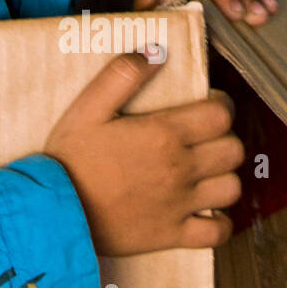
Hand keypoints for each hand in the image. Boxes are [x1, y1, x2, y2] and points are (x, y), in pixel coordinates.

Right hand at [44, 52, 243, 255]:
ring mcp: (179, 204)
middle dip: (224, 139)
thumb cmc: (69, 159)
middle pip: (233, 150)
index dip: (220, 106)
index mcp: (164, 134)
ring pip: (231, 189)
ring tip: (205, 173)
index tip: (207, 108)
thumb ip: (121, 76)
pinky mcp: (172, 234)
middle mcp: (180, 169)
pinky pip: (217, 233)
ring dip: (223, 177)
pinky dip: (219, 224)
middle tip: (205, 139)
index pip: (221, 115)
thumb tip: (154, 52)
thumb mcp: (87, 108)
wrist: (54, 212)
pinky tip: (206, 212)